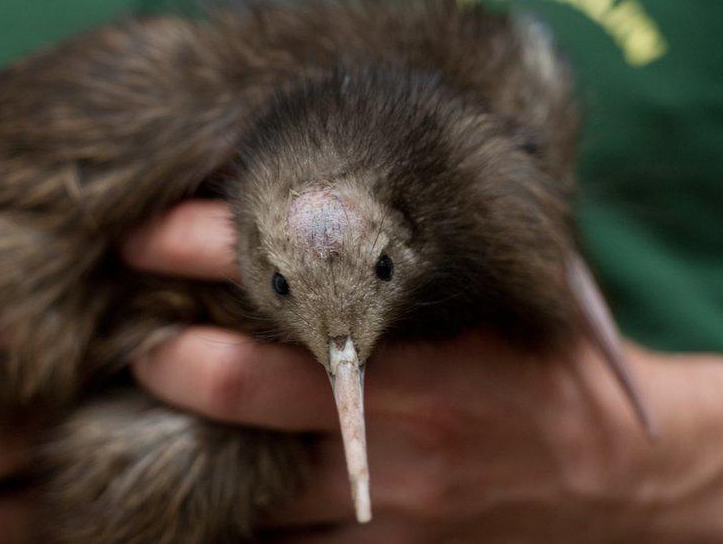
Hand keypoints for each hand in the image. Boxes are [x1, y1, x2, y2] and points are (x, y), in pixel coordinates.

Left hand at [124, 200, 722, 542]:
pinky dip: (230, 520)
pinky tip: (198, 488)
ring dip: (182, 446)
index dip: (206, 249)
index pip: (292, 279)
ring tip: (145, 415)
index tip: (143, 236)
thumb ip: (400, 274)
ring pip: (244, 480)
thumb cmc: (535, 377)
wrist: (611, 484)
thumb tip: (296, 228)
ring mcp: (388, 503)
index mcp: (427, 342)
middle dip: (168, 354)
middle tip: (133, 334)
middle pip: (245, 383)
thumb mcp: (489, 309)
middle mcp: (401, 422)